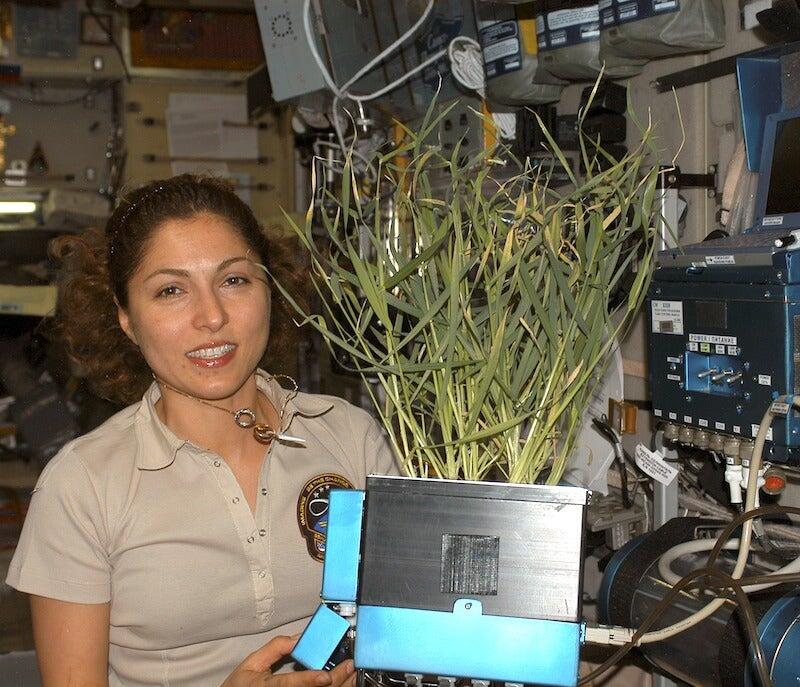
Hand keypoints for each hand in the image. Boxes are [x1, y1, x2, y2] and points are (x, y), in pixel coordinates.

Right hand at [221, 635, 357, 686]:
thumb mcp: (251, 664)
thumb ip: (274, 649)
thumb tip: (298, 638)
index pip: (291, 684)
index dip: (309, 681)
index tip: (325, 676)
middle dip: (335, 680)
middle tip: (349, 666)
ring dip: (339, 686)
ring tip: (351, 674)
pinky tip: (343, 683)